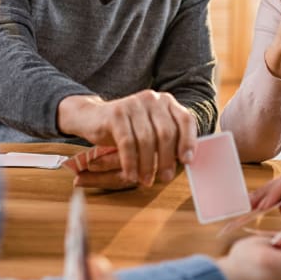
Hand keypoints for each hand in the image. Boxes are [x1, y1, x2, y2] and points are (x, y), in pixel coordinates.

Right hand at [57, 90, 196, 187]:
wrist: (92, 117)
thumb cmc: (128, 128)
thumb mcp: (151, 130)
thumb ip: (168, 140)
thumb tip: (186, 161)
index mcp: (166, 101)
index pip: (185, 120)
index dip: (189, 141)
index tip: (187, 161)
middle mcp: (152, 99)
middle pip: (166, 132)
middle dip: (167, 159)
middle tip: (165, 178)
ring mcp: (133, 104)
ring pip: (146, 140)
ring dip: (148, 165)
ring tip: (146, 180)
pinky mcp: (116, 114)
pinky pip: (127, 143)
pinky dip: (131, 163)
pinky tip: (131, 175)